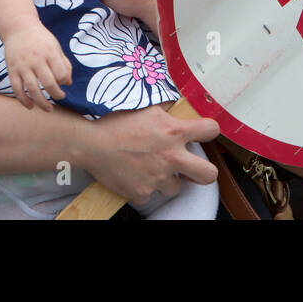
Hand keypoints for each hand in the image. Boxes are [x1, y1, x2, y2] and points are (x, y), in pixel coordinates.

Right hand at [2, 21, 72, 111]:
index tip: (64, 84)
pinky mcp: (12, 70)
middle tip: (60, 97)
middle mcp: (36, 59)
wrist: (19, 28)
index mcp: (50, 52)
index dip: (64, 81)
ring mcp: (22, 65)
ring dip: (41, 102)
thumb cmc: (41, 39)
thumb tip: (68, 83)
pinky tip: (31, 106)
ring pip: (32, 89)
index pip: (60, 73)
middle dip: (56, 94)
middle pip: (48, 82)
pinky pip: (17, 89)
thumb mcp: (56, 47)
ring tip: (49, 109)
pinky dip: (23, 100)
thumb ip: (64, 64)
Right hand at [78, 105, 218, 206]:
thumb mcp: (145, 107)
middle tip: (192, 166)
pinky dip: (143, 189)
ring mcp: (157, 178)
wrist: (91, 143)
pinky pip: (149, 196)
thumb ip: (166, 110)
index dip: (209, 130)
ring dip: (167, 180)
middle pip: (208, 174)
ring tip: (151, 168)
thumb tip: (177, 104)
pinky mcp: (142, 193)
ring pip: (175, 188)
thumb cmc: (115, 121)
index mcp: (175, 132)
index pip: (211, 130)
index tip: (203, 133)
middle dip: (204, 171)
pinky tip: (134, 176)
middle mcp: (171, 156)